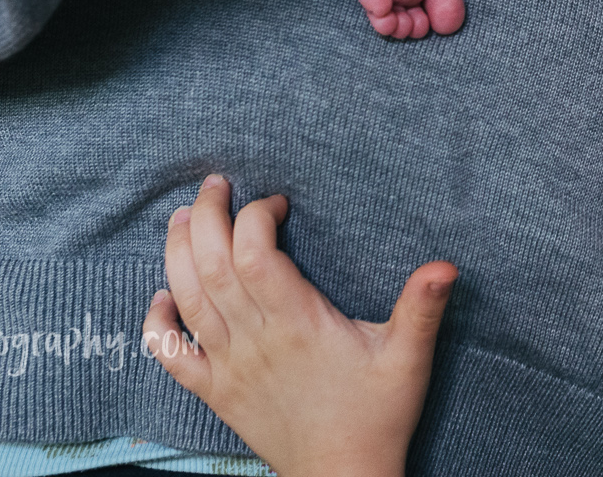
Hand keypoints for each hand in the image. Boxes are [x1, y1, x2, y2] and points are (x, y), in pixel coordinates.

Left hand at [144, 176, 456, 476]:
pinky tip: (161, 297)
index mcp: (298, 324)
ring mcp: (230, 367)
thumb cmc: (377, 416)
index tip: (278, 202)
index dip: (256, 217)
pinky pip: (172, 357)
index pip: (256, 254)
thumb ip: (423, 308)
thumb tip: (445, 265)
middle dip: (205, 217)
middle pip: (212, 267)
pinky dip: (157, 324)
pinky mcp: (217, 393)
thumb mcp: (408, 358)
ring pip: (187, 301)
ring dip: (177, 254)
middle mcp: (256, 341)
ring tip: (181, 218)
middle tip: (214, 185)